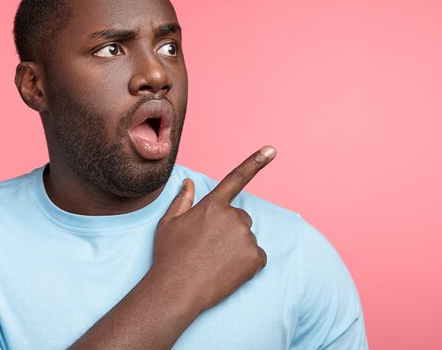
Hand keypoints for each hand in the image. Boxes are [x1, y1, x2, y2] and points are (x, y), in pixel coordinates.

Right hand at [151, 146, 276, 312]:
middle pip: (239, 217)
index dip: (255, 162)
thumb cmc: (169, 256)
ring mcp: (246, 238)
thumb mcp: (169, 223)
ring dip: (236, 247)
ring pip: (246, 238)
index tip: (272, 150)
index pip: (236, 179)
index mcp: (212, 205)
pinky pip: (257, 256)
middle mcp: (233, 217)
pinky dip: (246, 264)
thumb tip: (188, 182)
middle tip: (208, 247)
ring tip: (214, 262)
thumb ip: (183, 200)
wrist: (176, 291)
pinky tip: (227, 272)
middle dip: (228, 229)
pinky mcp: (255, 258)